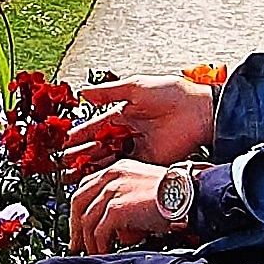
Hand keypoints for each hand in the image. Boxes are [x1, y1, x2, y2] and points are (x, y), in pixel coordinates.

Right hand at [60, 75, 213, 177]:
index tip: (65, 142)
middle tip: (63, 164)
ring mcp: (138, 147)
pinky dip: (111, 172)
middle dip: (81, 154)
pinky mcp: (149, 160)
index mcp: (124, 112)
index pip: (96, 125)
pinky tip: (97, 177)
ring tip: (74, 174)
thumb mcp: (136, 87)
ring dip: (92, 165)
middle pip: (99, 145)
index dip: (80, 134)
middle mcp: (128, 131)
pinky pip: (126, 167)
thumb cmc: (172, 94)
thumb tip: (83, 92)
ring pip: (109, 158)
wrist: (200, 112)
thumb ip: (108, 93)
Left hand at [69, 159, 172, 253]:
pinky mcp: (117, 208)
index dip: (79, 208)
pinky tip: (104, 251)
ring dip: (88, 240)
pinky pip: (100, 231)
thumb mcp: (143, 191)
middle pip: (79, 201)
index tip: (77, 224)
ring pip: (87, 219)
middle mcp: (111, 176)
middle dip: (75, 226)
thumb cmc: (174, 194)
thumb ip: (125, 201)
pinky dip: (99, 245)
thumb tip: (116, 228)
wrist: (187, 195)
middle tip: (77, 243)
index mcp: (117, 169)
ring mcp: (113, 190)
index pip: (86, 187)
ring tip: (93, 252)